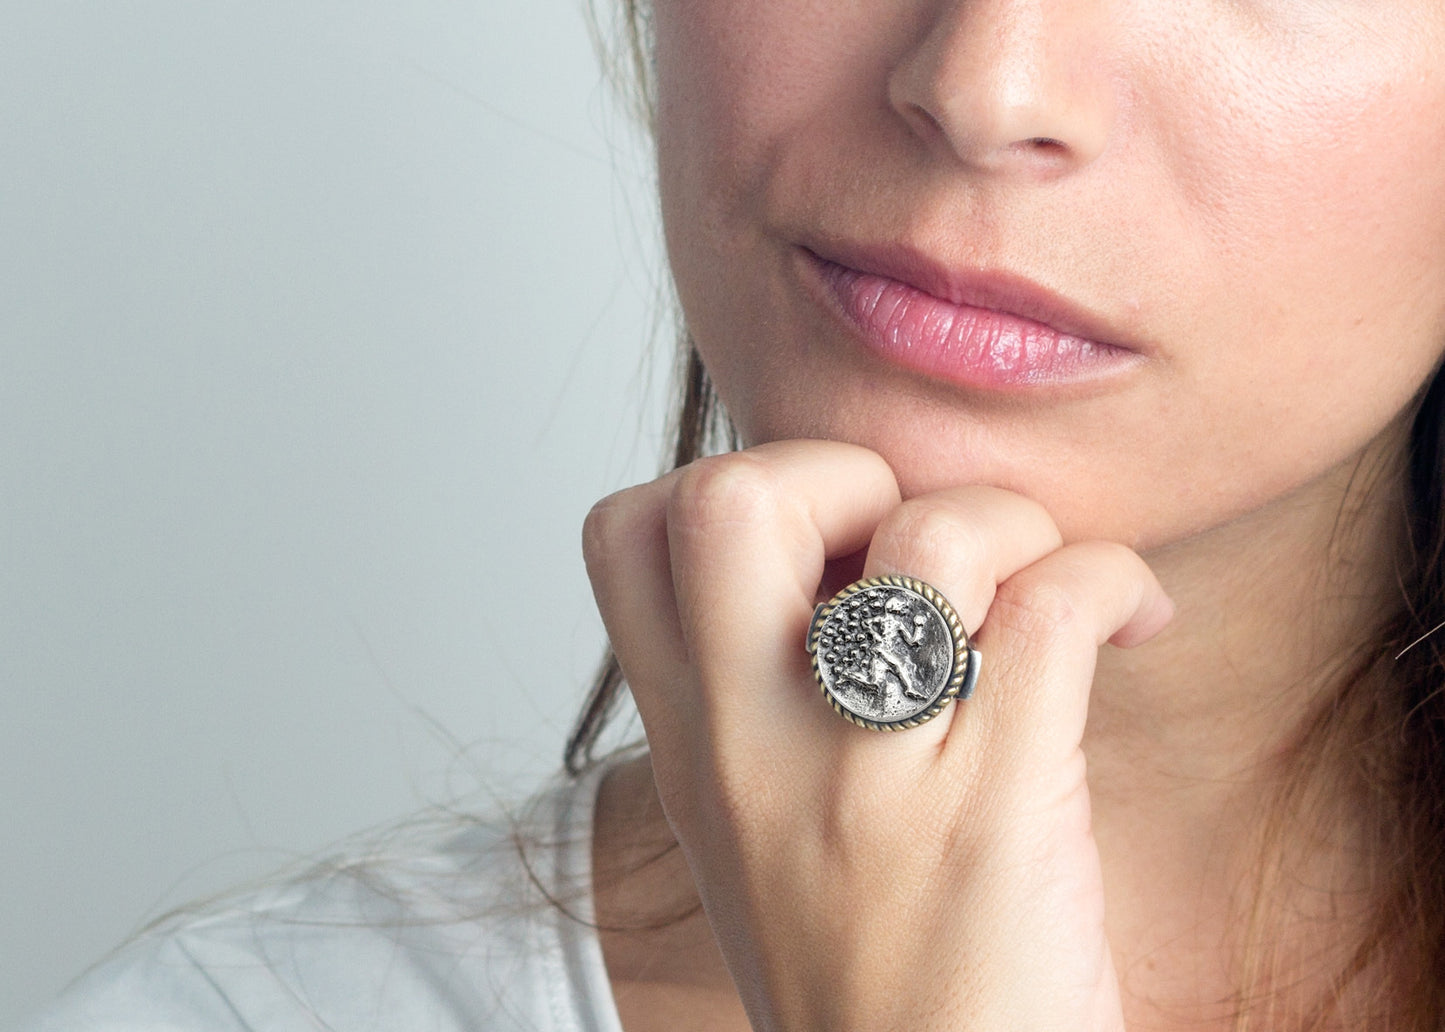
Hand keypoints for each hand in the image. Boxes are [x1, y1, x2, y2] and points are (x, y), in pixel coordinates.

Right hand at [583, 440, 1172, 1031]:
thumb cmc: (866, 979)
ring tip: (1040, 574)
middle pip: (733, 498)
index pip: (625, 534)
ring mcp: (869, 780)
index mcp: (690, 747)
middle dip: (836, 468)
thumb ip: (759, 694)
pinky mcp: (999, 810)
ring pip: (927, 537)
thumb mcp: (755, 831)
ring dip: (1005, 520)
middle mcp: (752, 751)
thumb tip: (856, 545)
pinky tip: (1129, 619)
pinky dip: (1108, 578)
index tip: (813, 540)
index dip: (718, 485)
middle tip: (904, 539)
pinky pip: (1054, 610)